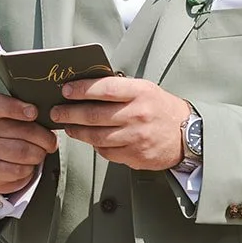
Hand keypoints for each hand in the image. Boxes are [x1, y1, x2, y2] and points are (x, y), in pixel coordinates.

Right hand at [0, 93, 59, 194]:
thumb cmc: (13, 135)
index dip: (17, 108)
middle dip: (45, 139)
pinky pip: (19, 170)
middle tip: (51, 142)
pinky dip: (29, 169)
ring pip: (24, 152)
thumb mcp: (18, 119)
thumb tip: (51, 121)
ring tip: (39, 153)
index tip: (34, 112)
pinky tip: (27, 165)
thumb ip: (31, 115)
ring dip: (39, 155)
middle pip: (24, 131)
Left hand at [50, 77, 187, 170]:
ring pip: (96, 137)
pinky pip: (106, 152)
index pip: (105, 89)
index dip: (82, 89)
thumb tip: (84, 86)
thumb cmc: (159, 108)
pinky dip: (94, 145)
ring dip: (76, 131)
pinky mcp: (135, 156)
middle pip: (94, 115)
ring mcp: (136, 138)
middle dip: (69, 113)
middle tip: (56, 112)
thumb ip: (118, 88)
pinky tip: (89, 139)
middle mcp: (138, 115)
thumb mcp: (144, 89)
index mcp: (140, 93)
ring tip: (67, 126)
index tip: (66, 90)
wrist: (186, 135)